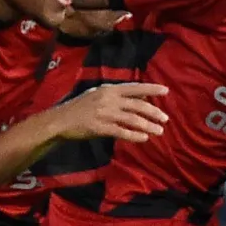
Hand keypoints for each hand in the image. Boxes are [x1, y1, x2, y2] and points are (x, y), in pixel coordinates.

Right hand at [50, 82, 168, 143]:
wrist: (60, 120)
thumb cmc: (80, 107)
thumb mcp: (98, 95)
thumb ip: (118, 96)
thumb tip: (141, 97)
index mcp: (109, 89)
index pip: (134, 87)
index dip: (151, 89)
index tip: (166, 91)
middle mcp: (108, 99)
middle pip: (137, 105)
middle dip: (153, 112)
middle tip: (165, 119)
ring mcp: (104, 113)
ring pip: (132, 119)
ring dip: (148, 125)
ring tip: (159, 131)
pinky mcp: (100, 127)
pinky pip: (121, 132)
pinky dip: (134, 135)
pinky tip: (144, 138)